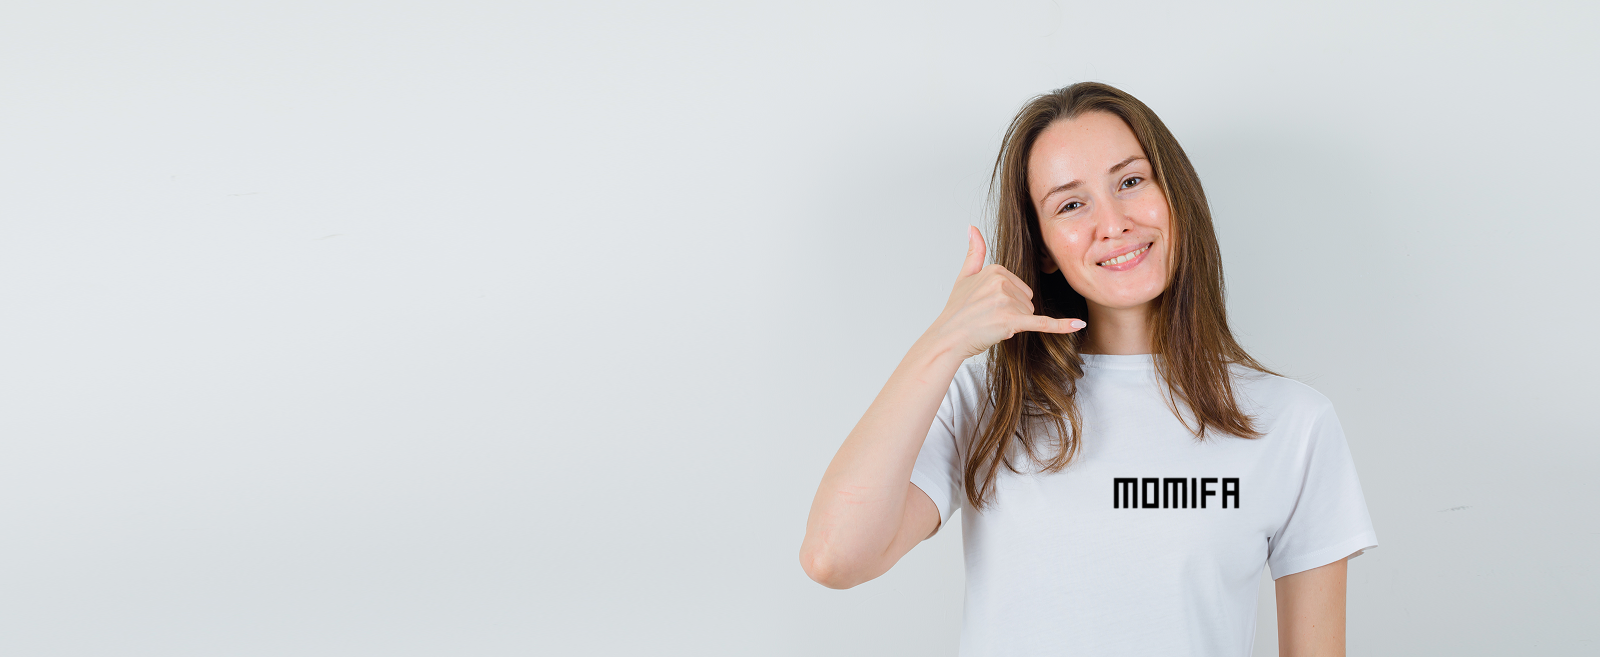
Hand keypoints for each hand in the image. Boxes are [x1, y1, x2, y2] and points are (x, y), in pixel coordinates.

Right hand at [925, 226, 1084, 359]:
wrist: (948, 338)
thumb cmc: (956, 311)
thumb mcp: (964, 276)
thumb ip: (974, 251)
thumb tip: (973, 227)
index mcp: (996, 269)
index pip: (1020, 286)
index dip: (1006, 300)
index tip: (986, 305)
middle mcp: (1002, 282)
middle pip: (1026, 299)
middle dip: (1012, 312)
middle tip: (988, 317)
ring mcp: (1008, 302)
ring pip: (1029, 313)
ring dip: (1014, 323)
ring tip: (991, 324)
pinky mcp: (1013, 321)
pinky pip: (1043, 322)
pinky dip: (1062, 325)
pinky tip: (1079, 325)